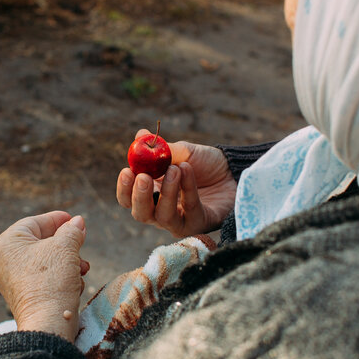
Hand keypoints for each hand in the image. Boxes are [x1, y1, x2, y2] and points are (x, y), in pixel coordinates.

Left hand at [0, 211, 89, 339]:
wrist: (47, 323)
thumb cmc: (51, 281)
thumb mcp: (65, 248)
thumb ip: (72, 231)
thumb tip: (78, 222)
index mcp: (6, 244)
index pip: (34, 222)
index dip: (57, 219)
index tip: (74, 220)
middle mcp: (3, 261)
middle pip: (41, 242)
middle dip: (66, 246)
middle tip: (81, 245)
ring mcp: (11, 279)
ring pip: (45, 261)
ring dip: (68, 262)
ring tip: (82, 268)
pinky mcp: (23, 295)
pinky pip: (43, 277)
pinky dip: (60, 277)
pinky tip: (75, 283)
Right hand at [116, 133, 235, 237]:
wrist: (233, 170)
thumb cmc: (205, 164)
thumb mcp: (182, 152)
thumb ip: (160, 148)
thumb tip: (140, 135)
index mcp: (150, 194)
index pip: (128, 198)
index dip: (124, 188)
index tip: (127, 170)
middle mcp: (160, 211)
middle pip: (140, 214)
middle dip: (139, 196)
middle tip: (143, 177)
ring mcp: (180, 221)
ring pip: (163, 216)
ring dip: (166, 191)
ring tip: (175, 169)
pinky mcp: (199, 224)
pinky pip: (190, 208)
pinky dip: (188, 188)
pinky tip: (188, 170)